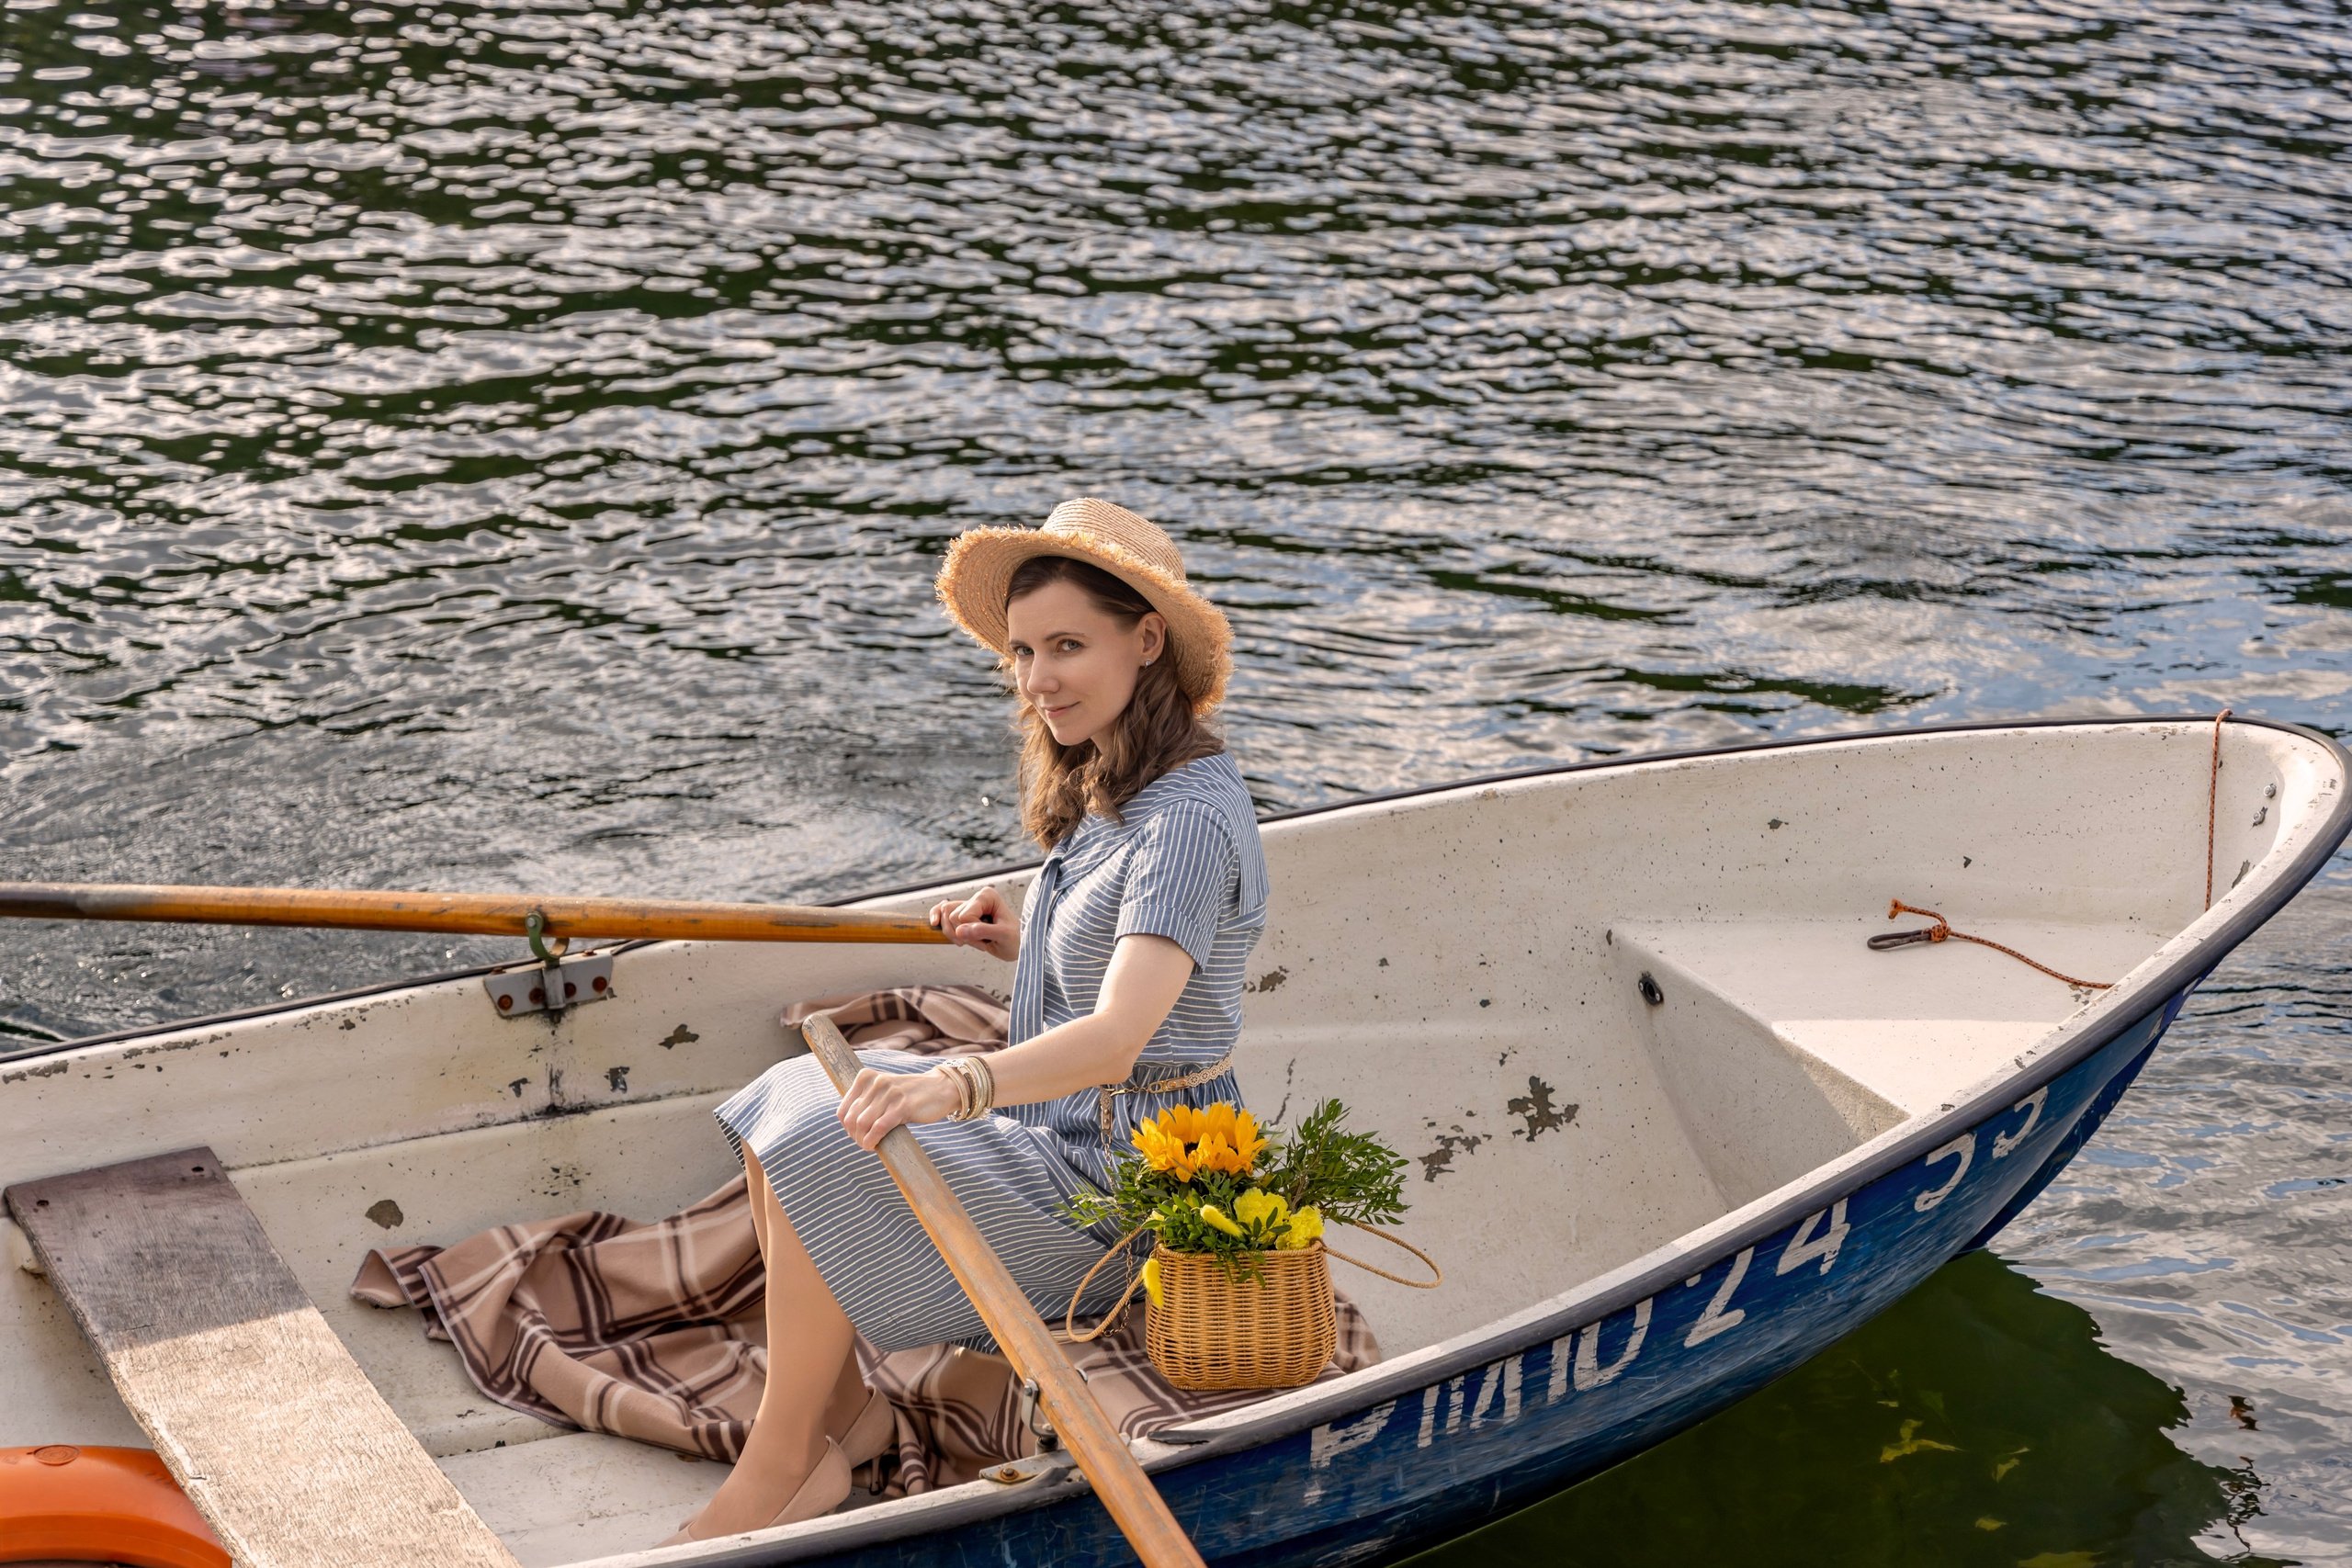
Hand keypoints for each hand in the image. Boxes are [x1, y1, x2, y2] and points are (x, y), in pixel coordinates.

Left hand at [836, 1065, 962, 1150]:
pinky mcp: (903, 1106)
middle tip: (864, 1143)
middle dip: (854, 1136)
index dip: (846, 1128)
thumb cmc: (909, 1094)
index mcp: (866, 1077)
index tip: (856, 1135)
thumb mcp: (884, 1090)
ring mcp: (889, 1093)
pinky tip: (874, 1146)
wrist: (941, 1088)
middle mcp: (876, 1082)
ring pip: (863, 1123)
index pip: (843, 1109)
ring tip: (869, 1146)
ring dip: (862, 1141)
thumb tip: (848, 1124)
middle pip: (852, 1118)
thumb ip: (866, 1100)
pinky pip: (879, 1127)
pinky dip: (872, 1140)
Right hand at [927, 884, 1018, 961]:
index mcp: (987, 896)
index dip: (972, 932)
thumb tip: (959, 931)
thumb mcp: (1003, 936)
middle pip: (952, 916)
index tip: (988, 940)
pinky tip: (934, 924)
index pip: (965, 915)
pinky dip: (936, 918)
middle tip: (982, 943)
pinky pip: (941, 911)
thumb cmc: (1015, 938)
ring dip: (952, 933)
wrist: (1017, 944)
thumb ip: (982, 931)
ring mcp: (968, 905)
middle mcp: (976, 898)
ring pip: (944, 915)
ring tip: (969, 942)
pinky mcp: (962, 914)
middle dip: (964, 935)